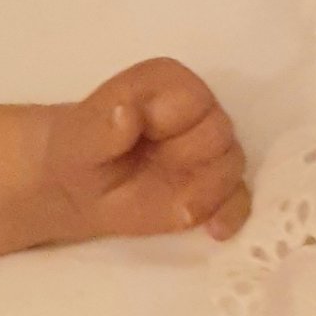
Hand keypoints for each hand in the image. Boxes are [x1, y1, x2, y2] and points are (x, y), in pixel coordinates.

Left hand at [42, 59, 251, 244]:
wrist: (77, 186)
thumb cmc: (80, 151)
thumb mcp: (79, 139)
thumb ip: (101, 126)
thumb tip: (126, 112)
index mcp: (166, 85)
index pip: (193, 98)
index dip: (173, 122)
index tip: (146, 136)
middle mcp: (196, 113)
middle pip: (220, 133)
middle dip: (192, 157)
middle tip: (154, 168)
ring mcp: (207, 152)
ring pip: (233, 165)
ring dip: (211, 191)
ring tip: (179, 208)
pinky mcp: (211, 187)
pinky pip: (238, 199)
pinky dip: (230, 214)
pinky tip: (214, 230)